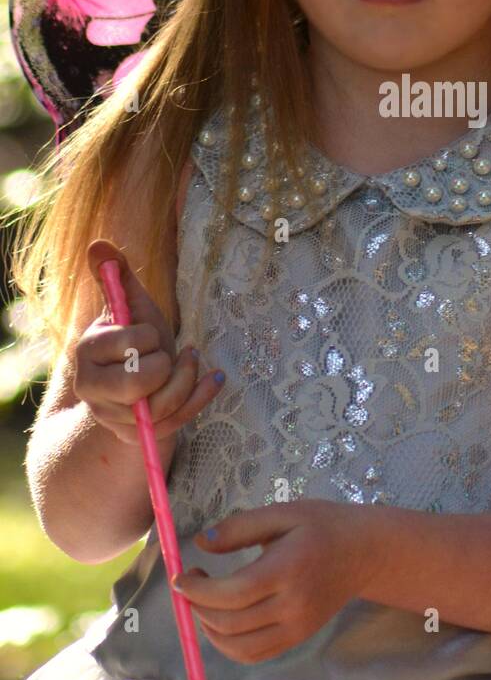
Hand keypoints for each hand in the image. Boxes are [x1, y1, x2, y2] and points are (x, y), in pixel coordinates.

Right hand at [76, 239, 223, 443]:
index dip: (148, 336)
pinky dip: (200, 398)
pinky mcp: (136, 434)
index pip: (128, 344)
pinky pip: (175, 423)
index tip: (149, 334)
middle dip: (164, 365)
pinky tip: (214, 378)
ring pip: (160, 406)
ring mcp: (113, 417)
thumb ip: (116, 276)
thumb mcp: (130, 306)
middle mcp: (92, 389)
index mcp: (87, 351)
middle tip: (168, 354)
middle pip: (138, 384)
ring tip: (190, 360)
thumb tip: (99, 245)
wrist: (135, 381)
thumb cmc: (135, 338)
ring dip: (186, 380)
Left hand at [171, 500, 372, 662]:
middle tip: (190, 584)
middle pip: (231, 622)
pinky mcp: (298, 638)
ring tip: (203, 603)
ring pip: (238, 647)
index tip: (180, 576)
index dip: (198, 590)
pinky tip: (222, 621)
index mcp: (287, 570)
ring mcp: (297, 628)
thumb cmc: (321, 525)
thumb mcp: (282, 513)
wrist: (363, 551)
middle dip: (198, 606)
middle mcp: (293, 606)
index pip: (232, 593)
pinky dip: (229, 645)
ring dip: (209, 629)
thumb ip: (239, 527)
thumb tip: (200, 542)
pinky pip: (255, 655)